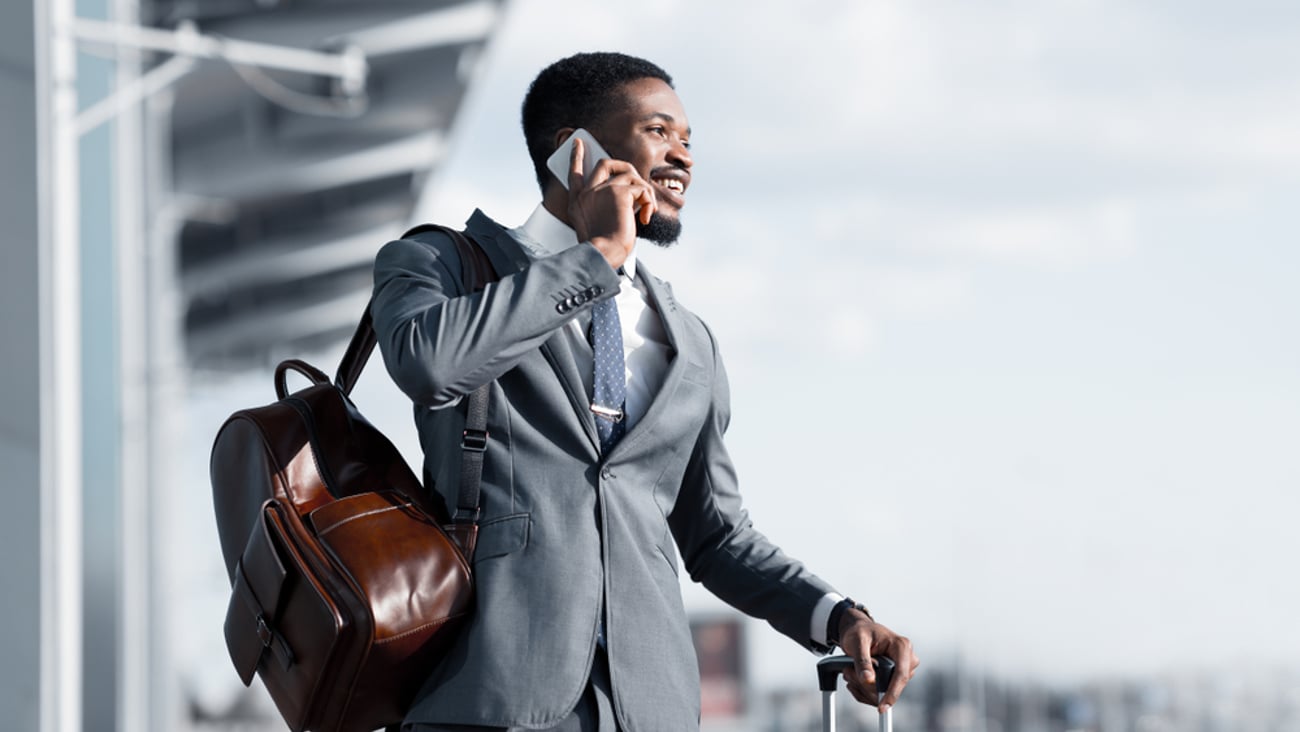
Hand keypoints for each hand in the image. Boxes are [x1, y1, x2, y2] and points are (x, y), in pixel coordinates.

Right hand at [565, 137, 656, 269]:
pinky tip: (646, 217)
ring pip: (630, 175)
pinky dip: (649, 202)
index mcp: (578, 202)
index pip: (574, 173)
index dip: (576, 156)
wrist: (603, 254)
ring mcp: (602, 190)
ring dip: (644, 192)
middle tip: (636, 181)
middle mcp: (587, 193)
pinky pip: (641, 188)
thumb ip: (604, 209)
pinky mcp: (619, 192)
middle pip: (605, 163)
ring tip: (646, 211)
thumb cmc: (603, 248)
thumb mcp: (596, 226)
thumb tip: (629, 196)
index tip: (577, 143)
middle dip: (623, 166)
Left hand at [838, 611, 918, 712]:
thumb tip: (868, 679)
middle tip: (848, 672)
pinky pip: (880, 695)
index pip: (901, 675)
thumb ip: (862, 660)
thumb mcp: (857, 641)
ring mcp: (902, 671)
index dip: (892, 692)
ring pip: (883, 693)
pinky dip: (863, 691)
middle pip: (890, 686)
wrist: (858, 631)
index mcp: (902, 647)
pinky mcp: (894, 679)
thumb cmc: (860, 631)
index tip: (881, 706)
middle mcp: (907, 660)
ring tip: (850, 671)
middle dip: (866, 685)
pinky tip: (855, 680)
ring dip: (862, 687)